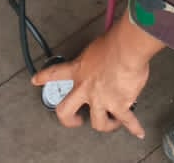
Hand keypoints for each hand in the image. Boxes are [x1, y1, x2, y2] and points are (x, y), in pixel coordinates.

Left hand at [32, 22, 158, 138]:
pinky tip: (137, 132)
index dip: (44, 77)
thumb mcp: (96, 46)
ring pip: (98, 122)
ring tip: (111, 122)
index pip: (55, 73)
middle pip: (66, 111)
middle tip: (75, 120)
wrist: (127, 48)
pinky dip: (134, 127)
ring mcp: (101, 100)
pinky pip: (127, 120)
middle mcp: (86, 88)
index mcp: (79, 70)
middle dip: (69, 120)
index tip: (36, 80)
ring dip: (106, 124)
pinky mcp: (119, 106)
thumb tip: (106, 57)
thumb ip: (96, 56)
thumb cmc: (113, 41)